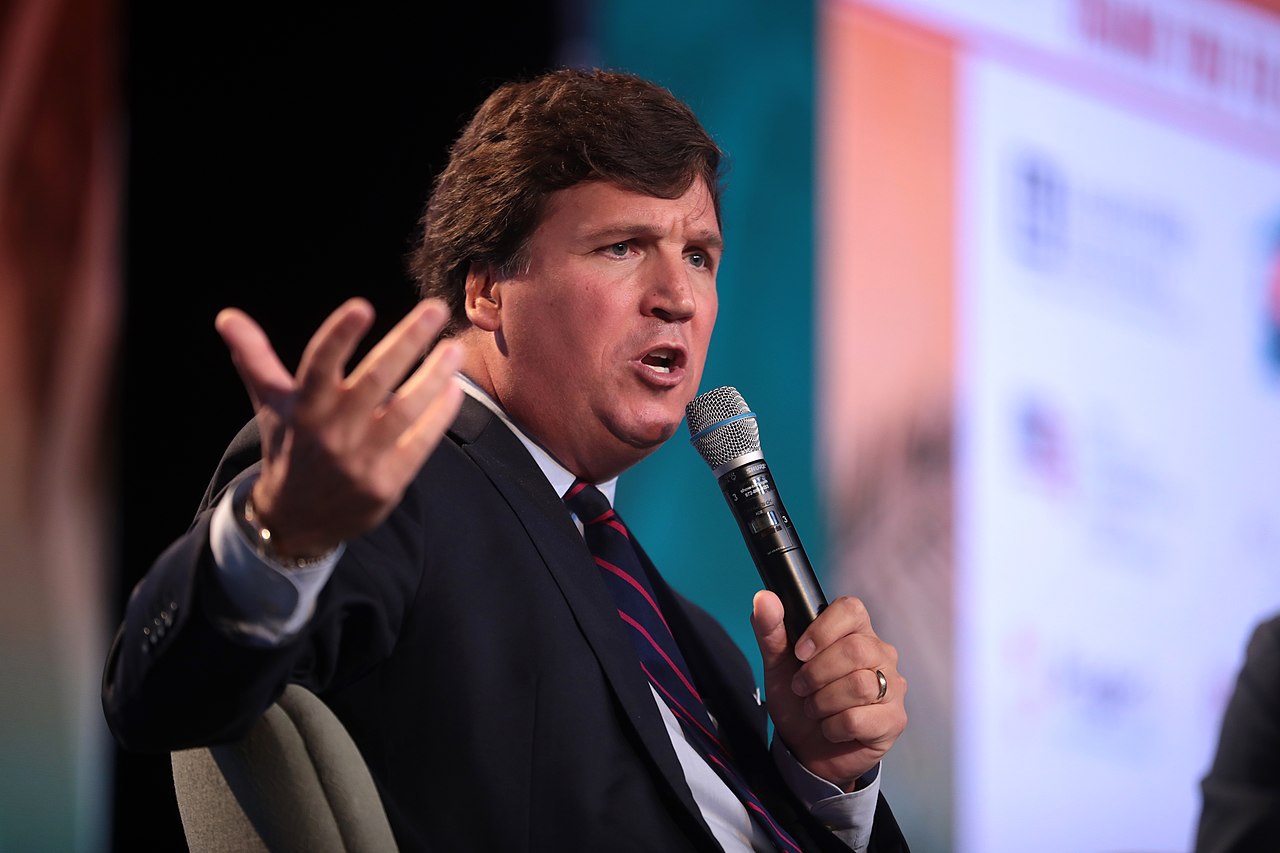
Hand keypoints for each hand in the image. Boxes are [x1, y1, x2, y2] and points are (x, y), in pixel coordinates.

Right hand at [215, 297, 463, 558]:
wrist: (296, 522)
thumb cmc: (289, 448)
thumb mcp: (272, 405)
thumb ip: (255, 358)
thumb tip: (226, 316)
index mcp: (303, 408)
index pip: (319, 365)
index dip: (339, 337)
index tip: (362, 307)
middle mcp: (331, 432)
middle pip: (374, 381)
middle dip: (407, 342)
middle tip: (436, 309)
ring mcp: (360, 460)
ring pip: (404, 411)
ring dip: (432, 377)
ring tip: (454, 349)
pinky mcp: (386, 483)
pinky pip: (419, 444)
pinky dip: (439, 416)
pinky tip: (454, 388)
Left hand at [751, 592, 906, 789]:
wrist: (805, 749)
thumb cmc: (798, 699)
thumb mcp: (777, 664)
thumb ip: (771, 630)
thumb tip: (764, 598)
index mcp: (855, 631)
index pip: (851, 609)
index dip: (822, 630)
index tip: (799, 653)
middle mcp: (881, 653)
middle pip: (855, 649)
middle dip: (816, 673)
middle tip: (800, 688)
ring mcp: (893, 686)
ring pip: (859, 684)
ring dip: (822, 702)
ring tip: (814, 709)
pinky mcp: (894, 720)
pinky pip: (860, 718)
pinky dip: (833, 727)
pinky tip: (830, 728)